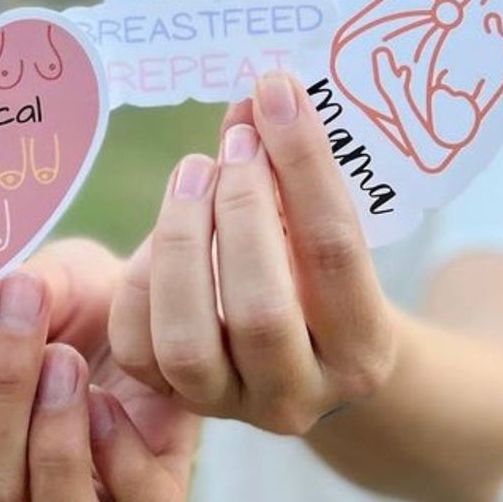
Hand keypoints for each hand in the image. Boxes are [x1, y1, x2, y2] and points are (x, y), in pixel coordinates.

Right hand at [0, 238, 199, 501]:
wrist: (157, 307)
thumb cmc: (85, 301)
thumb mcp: (50, 277)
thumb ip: (15, 285)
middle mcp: (15, 482)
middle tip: (21, 304)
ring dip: (53, 440)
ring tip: (66, 359)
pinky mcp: (155, 497)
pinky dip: (124, 462)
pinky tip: (110, 400)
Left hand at [109, 72, 396, 435]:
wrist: (313, 363)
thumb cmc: (325, 279)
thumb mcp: (331, 234)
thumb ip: (296, 177)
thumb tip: (257, 100)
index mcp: (363, 350)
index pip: (333, 252)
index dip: (301, 165)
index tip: (276, 93)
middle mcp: (299, 396)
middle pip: (260, 308)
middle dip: (239, 208)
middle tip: (234, 142)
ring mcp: (232, 408)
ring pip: (188, 341)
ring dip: (182, 241)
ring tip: (193, 172)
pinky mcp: (176, 406)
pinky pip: (139, 347)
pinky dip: (142, 277)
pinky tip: (163, 228)